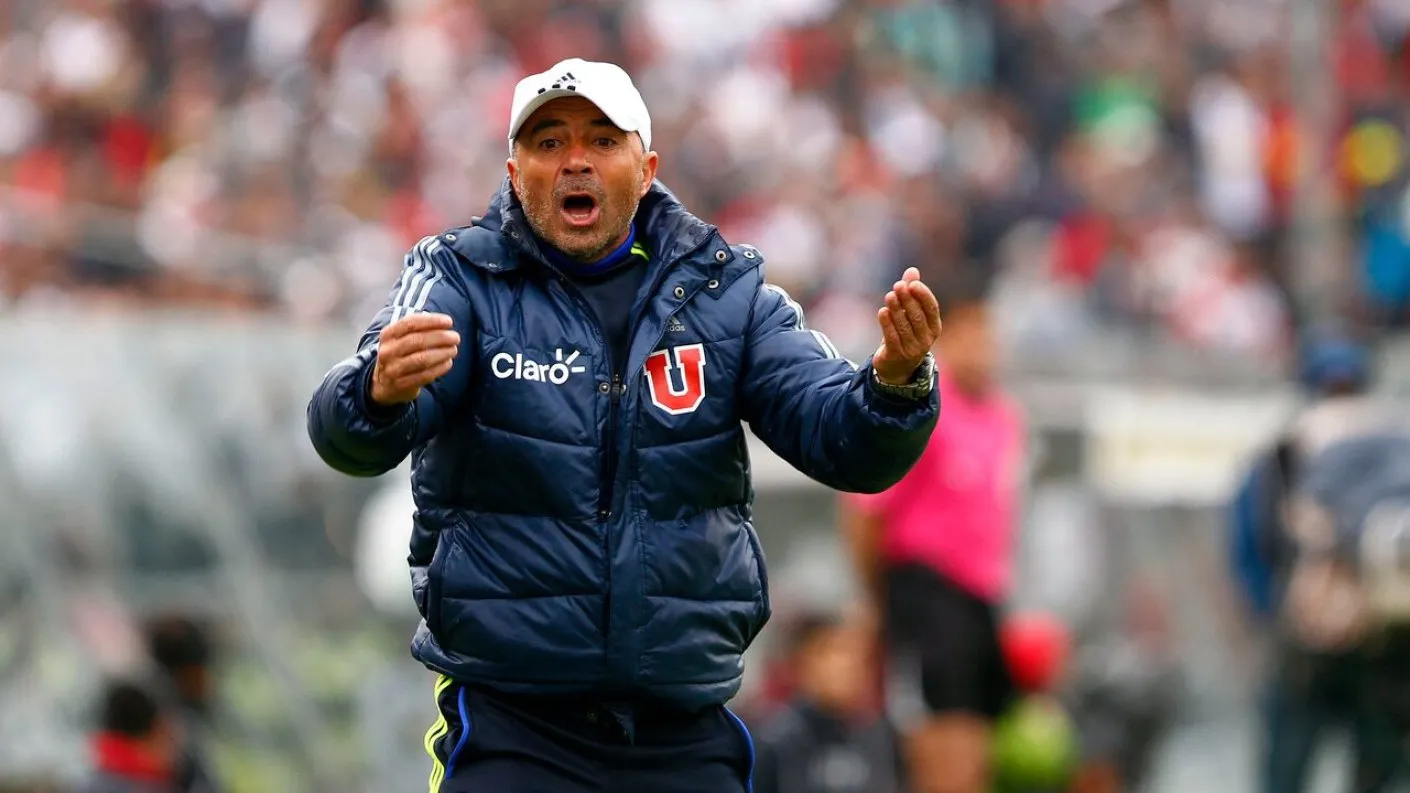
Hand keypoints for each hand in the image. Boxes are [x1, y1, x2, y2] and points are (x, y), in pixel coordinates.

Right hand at [370, 313, 459, 405]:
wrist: (384, 383)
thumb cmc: (400, 354)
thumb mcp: (401, 338)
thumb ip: (419, 328)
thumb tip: (444, 323)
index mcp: (388, 335)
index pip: (410, 323)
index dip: (432, 321)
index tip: (449, 322)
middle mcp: (388, 351)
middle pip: (417, 340)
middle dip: (440, 337)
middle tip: (456, 337)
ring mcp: (393, 369)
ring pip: (422, 359)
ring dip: (442, 353)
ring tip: (453, 350)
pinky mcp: (401, 384)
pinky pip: (425, 375)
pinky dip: (440, 368)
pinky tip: (448, 362)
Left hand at [873, 267, 941, 384]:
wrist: (897, 366)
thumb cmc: (905, 333)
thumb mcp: (909, 314)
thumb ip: (911, 292)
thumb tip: (912, 270)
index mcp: (933, 327)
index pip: (932, 309)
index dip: (923, 295)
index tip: (912, 284)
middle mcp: (926, 339)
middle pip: (917, 317)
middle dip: (907, 300)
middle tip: (897, 286)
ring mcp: (912, 349)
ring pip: (904, 326)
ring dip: (896, 310)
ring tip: (889, 296)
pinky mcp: (897, 355)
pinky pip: (892, 337)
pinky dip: (887, 324)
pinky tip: (882, 312)